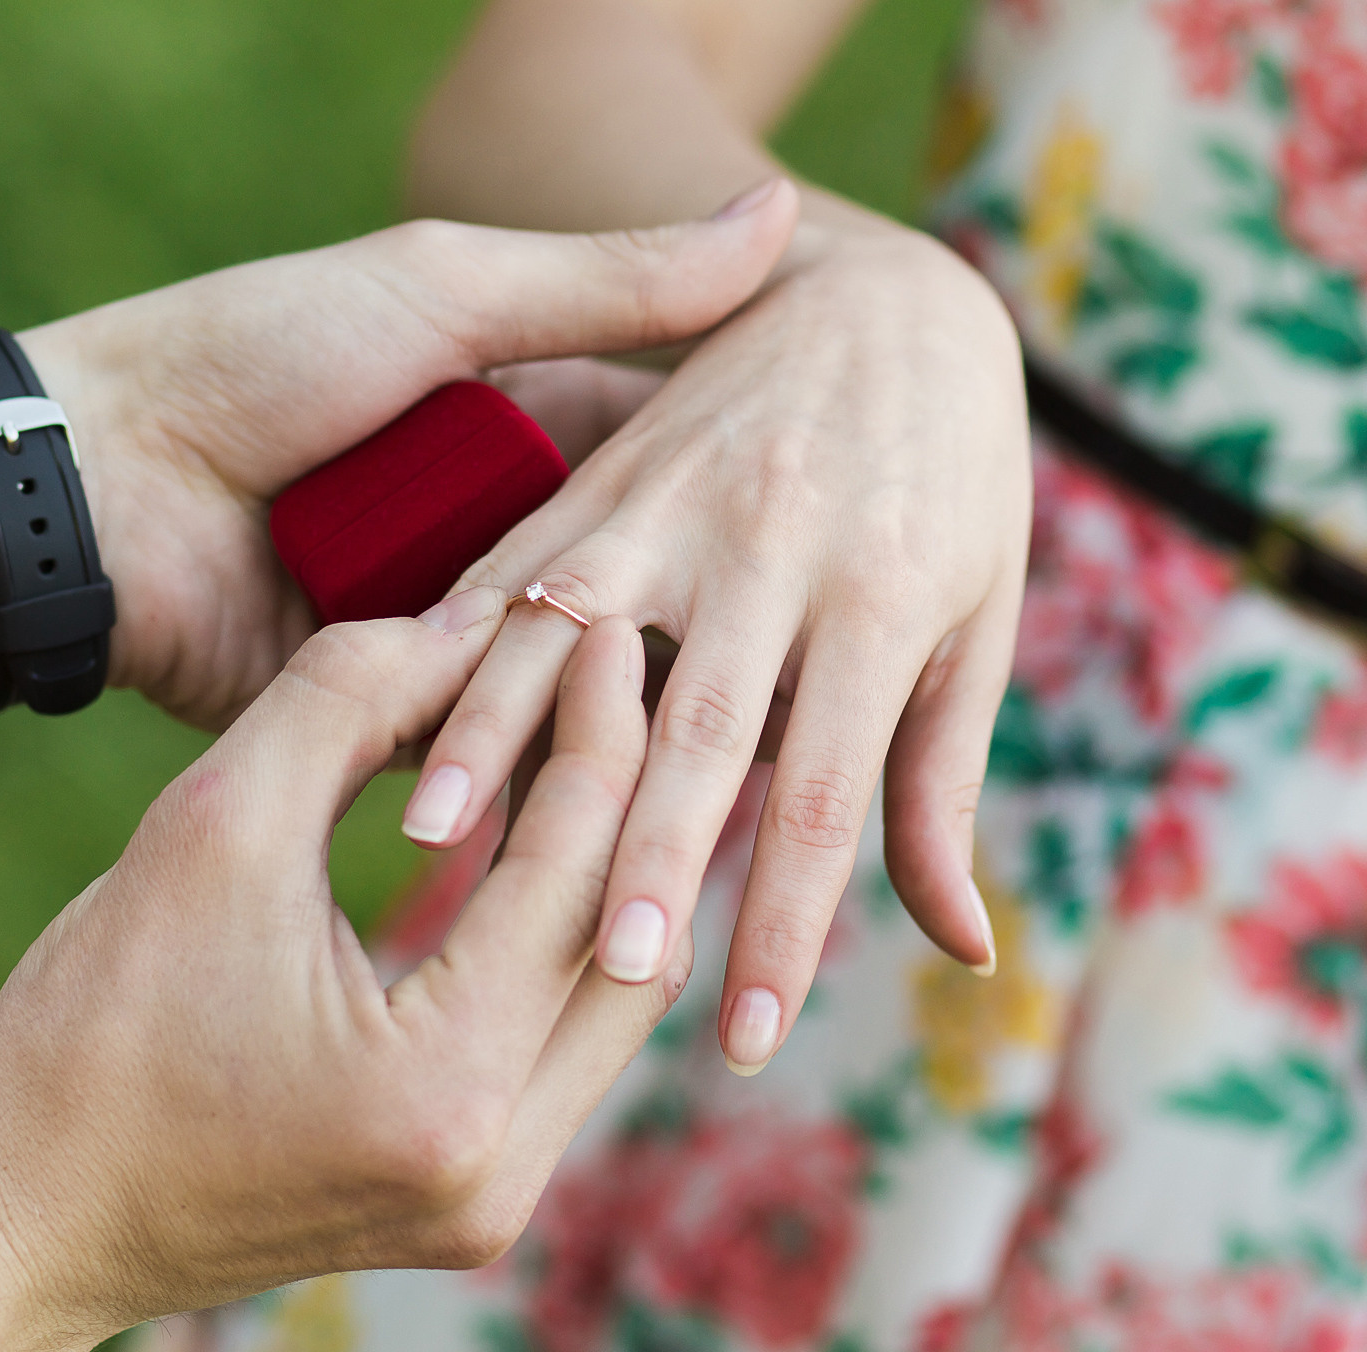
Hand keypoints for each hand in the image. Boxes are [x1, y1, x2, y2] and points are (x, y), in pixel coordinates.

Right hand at [0, 595, 676, 1338]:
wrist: (24, 1224)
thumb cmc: (90, 1024)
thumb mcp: (210, 828)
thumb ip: (348, 701)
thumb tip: (472, 620)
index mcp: (444, 1085)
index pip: (576, 868)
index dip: (598, 727)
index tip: (604, 621)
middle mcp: (501, 1169)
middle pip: (635, 945)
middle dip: (634, 798)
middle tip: (617, 675)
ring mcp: (496, 1204)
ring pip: (612, 1005)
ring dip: (606, 876)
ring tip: (585, 749)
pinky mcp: (474, 1207)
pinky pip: (560, 1052)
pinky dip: (558, 947)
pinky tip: (536, 853)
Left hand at [11, 198, 794, 731]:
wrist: (97, 478)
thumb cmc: (258, 355)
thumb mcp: (445, 295)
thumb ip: (609, 282)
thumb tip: (776, 211)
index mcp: (511, 424)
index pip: (663, 471)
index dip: (749, 498)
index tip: (849, 525)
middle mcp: (486, 532)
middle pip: (627, 594)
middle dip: (705, 631)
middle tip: (815, 672)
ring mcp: (436, 630)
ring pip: (564, 685)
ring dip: (633, 717)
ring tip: (753, 762)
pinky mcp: (378, 717)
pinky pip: (478, 750)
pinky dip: (534, 768)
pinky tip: (634, 804)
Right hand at [399, 186, 1032, 1074]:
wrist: (884, 297)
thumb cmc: (950, 487)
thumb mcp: (973, 624)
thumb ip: (938, 785)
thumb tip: (963, 952)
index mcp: (879, 597)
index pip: (827, 790)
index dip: (783, 919)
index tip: (746, 1039)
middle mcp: (774, 547)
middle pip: (699, 726)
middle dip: (648, 855)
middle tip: (607, 973)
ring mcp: (676, 502)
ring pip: (573, 637)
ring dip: (500, 743)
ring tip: (439, 853)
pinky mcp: (601, 474)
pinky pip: (511, 567)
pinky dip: (454, 652)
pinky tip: (394, 726)